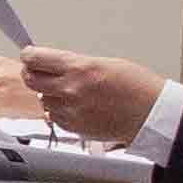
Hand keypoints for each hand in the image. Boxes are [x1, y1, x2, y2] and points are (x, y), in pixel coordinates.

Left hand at [5, 48, 166, 142]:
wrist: (151, 114)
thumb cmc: (138, 88)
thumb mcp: (106, 63)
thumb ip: (76, 63)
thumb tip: (55, 63)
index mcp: (80, 68)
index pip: (35, 58)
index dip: (30, 55)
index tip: (30, 55)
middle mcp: (71, 89)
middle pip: (30, 79)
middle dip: (33, 73)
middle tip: (41, 71)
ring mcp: (70, 110)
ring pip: (41, 99)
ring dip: (49, 93)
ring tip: (69, 91)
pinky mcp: (72, 127)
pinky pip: (53, 115)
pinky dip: (59, 110)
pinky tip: (76, 105)